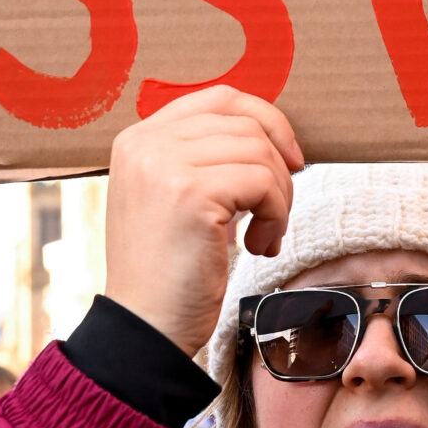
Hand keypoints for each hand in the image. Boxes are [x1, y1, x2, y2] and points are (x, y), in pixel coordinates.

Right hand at [103, 86, 303, 359]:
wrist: (144, 329)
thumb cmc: (167, 272)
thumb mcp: (173, 199)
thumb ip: (202, 159)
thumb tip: (272, 135)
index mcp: (138, 138)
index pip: (219, 98)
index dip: (265, 120)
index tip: (289, 160)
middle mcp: (146, 142)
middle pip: (246, 123)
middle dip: (278, 167)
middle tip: (275, 214)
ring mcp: (165, 165)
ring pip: (260, 152)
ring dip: (279, 197)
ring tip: (264, 236)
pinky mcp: (191, 193)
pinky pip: (264, 183)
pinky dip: (276, 215)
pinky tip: (259, 246)